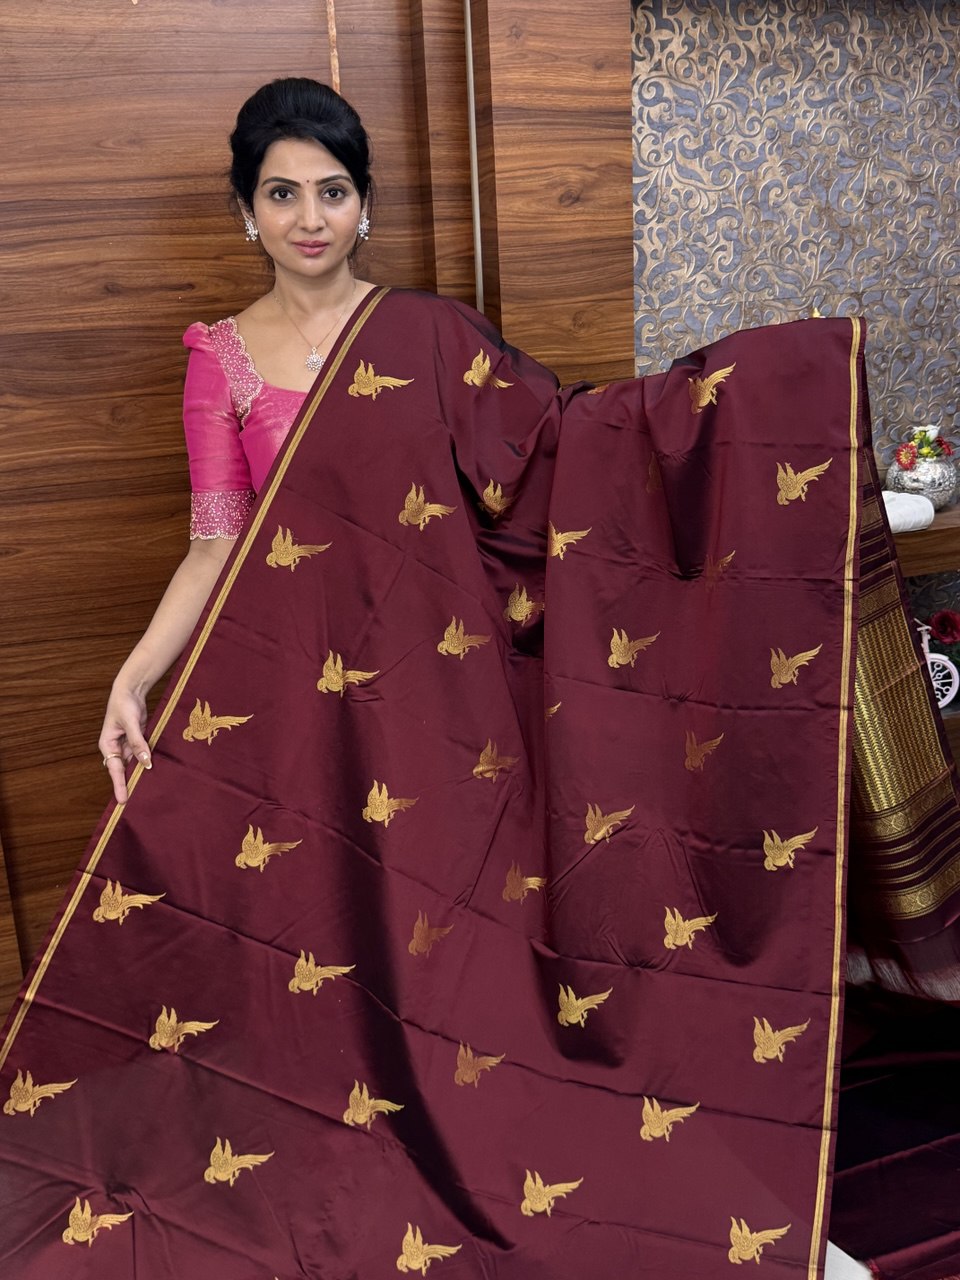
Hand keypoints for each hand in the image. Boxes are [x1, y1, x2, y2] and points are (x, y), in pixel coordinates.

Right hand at [99, 681, 151, 803]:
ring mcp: (127, 745)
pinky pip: (143, 755)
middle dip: (130, 784)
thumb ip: (137, 742)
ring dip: (140, 773)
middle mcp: (116, 748)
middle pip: (123, 770)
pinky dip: (148, 761)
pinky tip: (156, 771)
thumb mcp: (131, 723)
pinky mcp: (137, 741)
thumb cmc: (124, 704)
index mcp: (107, 745)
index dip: (119, 785)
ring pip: (134, 763)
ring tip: (148, 791)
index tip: (123, 800)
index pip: (114, 769)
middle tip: (137, 802)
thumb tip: (146, 761)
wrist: (131, 690)